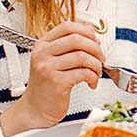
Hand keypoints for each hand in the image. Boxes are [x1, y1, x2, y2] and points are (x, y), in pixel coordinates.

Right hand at [0, 21, 103, 136]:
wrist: (35, 109)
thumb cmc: (47, 87)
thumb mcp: (52, 62)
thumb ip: (68, 49)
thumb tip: (93, 40)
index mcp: (42, 45)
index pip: (67, 27)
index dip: (86, 31)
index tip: (95, 41)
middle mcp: (43, 54)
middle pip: (77, 39)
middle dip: (95, 48)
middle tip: (100, 58)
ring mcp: (48, 68)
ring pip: (82, 56)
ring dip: (96, 65)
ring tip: (96, 73)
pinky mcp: (56, 82)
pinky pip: (83, 73)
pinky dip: (93, 77)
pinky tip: (91, 82)